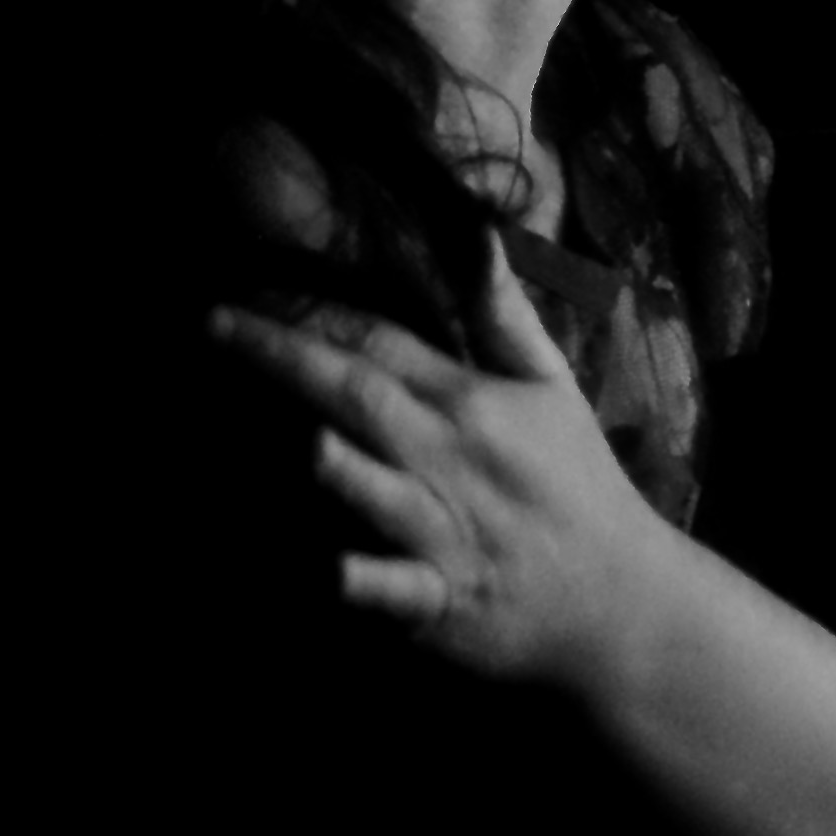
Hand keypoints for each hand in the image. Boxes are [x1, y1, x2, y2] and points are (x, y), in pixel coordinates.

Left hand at [206, 236, 676, 696]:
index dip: (312, 313)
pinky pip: (398, 590)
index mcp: (470, 402)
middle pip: (361, 396)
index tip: (247, 294)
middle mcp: (449, 457)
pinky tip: (332, 574)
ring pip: (379, 490)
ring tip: (297, 438)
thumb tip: (476, 235)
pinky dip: (367, 581)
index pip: (381, 341)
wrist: (619, 596)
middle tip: (217, 327)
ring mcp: (442, 530)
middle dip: (287, 359)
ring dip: (337, 465)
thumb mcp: (552, 386)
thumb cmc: (577, 484)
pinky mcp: (440, 600)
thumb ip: (503, 315)